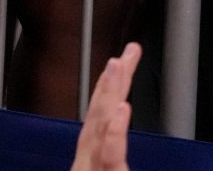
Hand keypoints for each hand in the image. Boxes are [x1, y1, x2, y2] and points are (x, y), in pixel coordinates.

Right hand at [71, 41, 139, 170]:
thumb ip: (110, 159)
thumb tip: (116, 133)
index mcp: (92, 160)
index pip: (101, 118)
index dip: (109, 88)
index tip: (121, 61)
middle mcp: (89, 161)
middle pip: (99, 115)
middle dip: (108, 83)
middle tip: (123, 53)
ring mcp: (92, 168)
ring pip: (100, 127)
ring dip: (107, 93)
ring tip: (117, 64)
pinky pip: (110, 157)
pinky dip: (115, 134)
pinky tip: (122, 109)